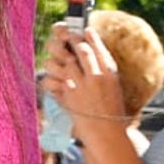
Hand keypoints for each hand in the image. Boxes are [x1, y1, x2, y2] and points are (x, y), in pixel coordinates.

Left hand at [42, 22, 127, 143]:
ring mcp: (79, 86)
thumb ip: (101, 67)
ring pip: (61, 61)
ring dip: (56, 59)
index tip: (84, 30)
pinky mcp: (66, 97)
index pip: (97, 46)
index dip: (88, 36)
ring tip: (58, 60)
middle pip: (79, 48)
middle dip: (70, 40)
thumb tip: (86, 47)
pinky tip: (55, 80)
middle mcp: (95, 77)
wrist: (107, 133)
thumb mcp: (113, 85)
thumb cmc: (110, 108)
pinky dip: (50, 79)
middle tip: (66, 38)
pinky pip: (51, 80)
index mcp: (109, 72)